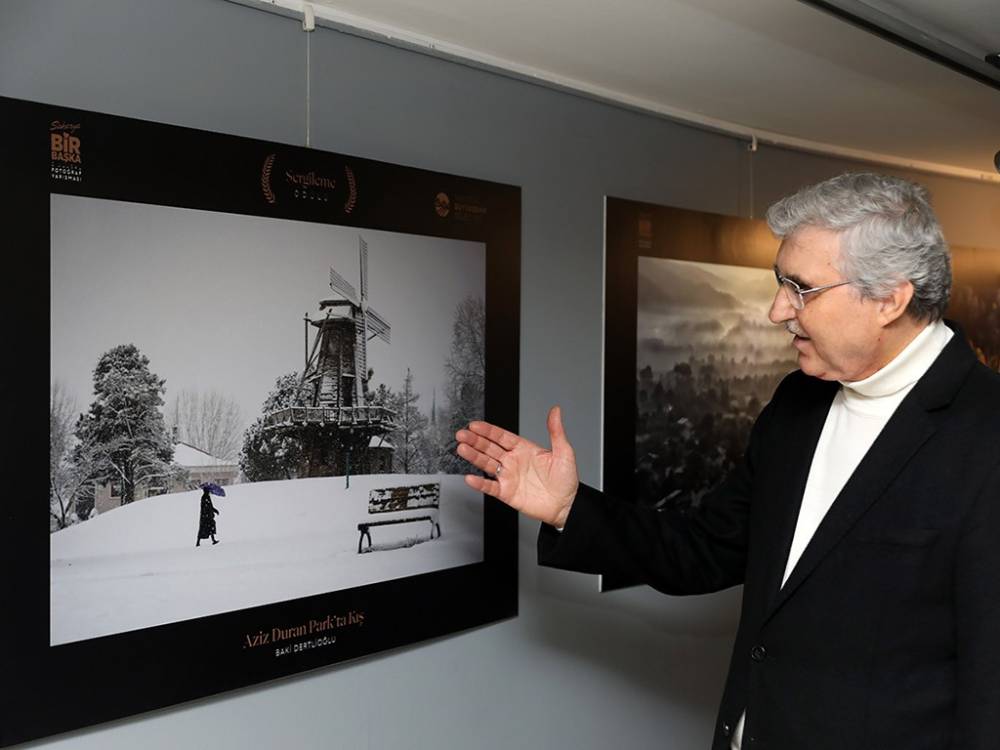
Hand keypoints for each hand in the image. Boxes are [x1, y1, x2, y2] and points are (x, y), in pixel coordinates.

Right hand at [456, 406, 578, 527]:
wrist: (566, 505)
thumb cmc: (566, 479)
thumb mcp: (564, 452)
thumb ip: (556, 431)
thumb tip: (555, 411)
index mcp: (524, 449)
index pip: (502, 436)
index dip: (488, 431)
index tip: (475, 425)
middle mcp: (513, 461)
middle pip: (490, 448)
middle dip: (475, 440)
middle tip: (462, 434)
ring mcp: (508, 476)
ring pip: (487, 464)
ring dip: (474, 456)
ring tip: (462, 449)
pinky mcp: (507, 492)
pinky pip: (490, 487)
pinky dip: (480, 483)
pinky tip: (470, 478)